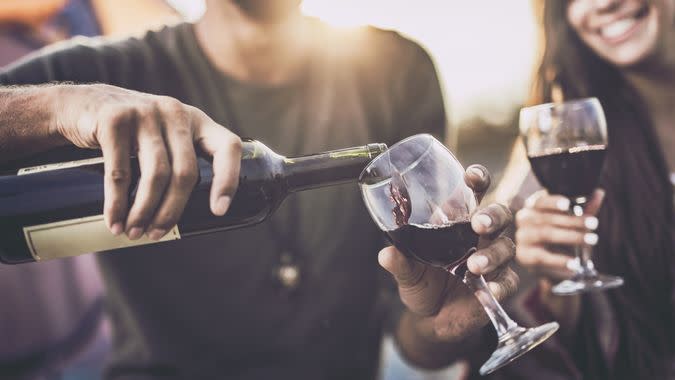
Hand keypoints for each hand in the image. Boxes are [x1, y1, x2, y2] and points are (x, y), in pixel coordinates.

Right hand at [52, 84, 241, 239]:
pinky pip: (120, 171)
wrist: (78, 104)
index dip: (228, 180)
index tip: (219, 211)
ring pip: (156, 174)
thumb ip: (179, 159)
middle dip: (172, 211)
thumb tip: (186, 218)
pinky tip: (115, 221)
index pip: (227, 147)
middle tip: (155, 234)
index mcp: (196, 121)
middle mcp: (175, 113)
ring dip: (145, 211)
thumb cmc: (129, 133)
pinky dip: (117, 203)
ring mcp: (145, 113)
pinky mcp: (114, 119)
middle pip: (186, 172)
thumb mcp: (162, 136)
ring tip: (134, 233)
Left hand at [379, 165, 517, 343]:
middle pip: (500, 214)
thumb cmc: (422, 283)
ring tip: (474, 266)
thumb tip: (386, 254)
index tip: (472, 176)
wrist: (431, 318)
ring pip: (506, 247)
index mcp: (458, 221)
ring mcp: (493, 258)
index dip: (478, 179)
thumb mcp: (407, 272)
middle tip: (478, 224)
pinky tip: (489, 289)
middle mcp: (480, 235)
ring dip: (492, 254)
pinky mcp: (500, 284)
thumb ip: (399, 262)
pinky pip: (509, 280)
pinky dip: (500, 284)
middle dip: (492, 216)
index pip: (474, 192)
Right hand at [515, 189, 604, 280]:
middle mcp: (524, 219)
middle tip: (593, 223)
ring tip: (591, 240)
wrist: (553, 266)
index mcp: (534, 206)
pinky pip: (542, 257)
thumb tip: (599, 192)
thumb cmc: (563, 238)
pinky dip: (560, 260)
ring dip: (570, 237)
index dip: (553, 202)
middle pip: (546, 218)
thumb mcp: (575, 223)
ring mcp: (522, 237)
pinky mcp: (524, 256)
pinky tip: (574, 263)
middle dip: (572, 221)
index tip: (568, 204)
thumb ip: (585, 209)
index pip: (540, 201)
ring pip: (545, 234)